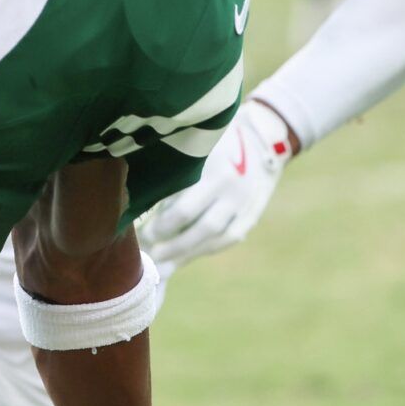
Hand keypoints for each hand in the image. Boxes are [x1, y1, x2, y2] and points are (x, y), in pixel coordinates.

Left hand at [142, 100, 294, 272]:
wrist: (260, 140)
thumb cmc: (212, 142)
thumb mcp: (194, 148)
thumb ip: (176, 175)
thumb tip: (144, 202)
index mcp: (215, 170)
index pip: (186, 208)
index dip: (164, 225)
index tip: (144, 233)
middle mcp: (233, 190)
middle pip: (203, 228)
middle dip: (175, 245)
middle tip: (151, 255)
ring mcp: (245, 205)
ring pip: (217, 238)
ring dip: (188, 254)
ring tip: (163, 264)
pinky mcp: (251, 215)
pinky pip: (229, 238)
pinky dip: (206, 249)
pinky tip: (186, 256)